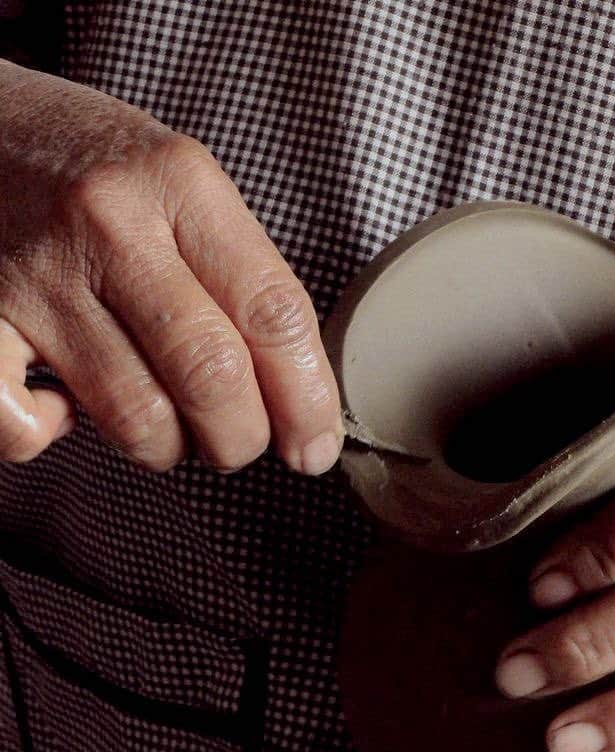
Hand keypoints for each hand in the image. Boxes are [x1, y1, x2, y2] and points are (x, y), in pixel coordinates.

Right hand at [0, 61, 341, 471]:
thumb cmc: (96, 171)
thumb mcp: (183, 187)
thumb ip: (242, 277)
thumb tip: (301, 399)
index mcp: (181, 184)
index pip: (274, 313)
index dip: (308, 400)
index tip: (316, 447)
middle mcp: (107, 221)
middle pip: (211, 375)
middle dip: (241, 438)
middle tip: (238, 442)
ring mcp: (34, 271)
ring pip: (135, 415)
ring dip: (166, 446)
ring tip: (163, 420)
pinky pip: (20, 423)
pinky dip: (49, 437)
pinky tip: (64, 408)